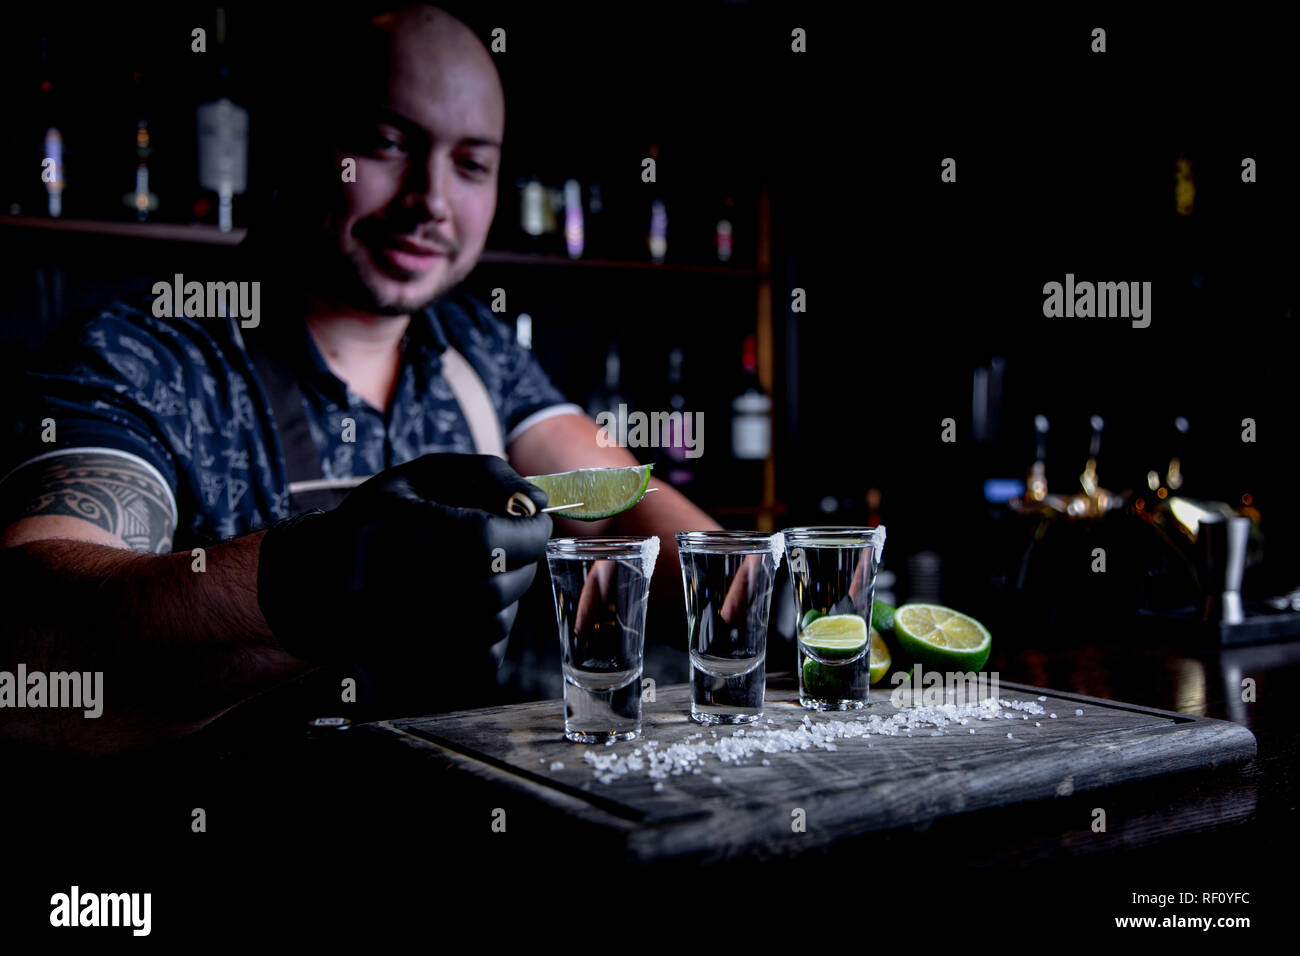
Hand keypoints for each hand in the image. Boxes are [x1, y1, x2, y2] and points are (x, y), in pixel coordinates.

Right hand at [257, 454, 550, 664]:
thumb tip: (539, 503)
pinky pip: (485, 653)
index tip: (534, 522)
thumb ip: (487, 475)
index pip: (489, 541)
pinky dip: (489, 627)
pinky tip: (463, 605)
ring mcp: (401, 635)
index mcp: (396, 528)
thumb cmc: (380, 519)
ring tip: (476, 573)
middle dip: (522, 562)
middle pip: (498, 586)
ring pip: (498, 621)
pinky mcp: (413, 667)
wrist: (313, 580)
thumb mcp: (423, 475)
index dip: (527, 532)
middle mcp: (394, 586)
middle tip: (513, 546)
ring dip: (506, 594)